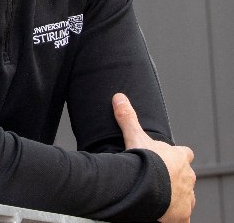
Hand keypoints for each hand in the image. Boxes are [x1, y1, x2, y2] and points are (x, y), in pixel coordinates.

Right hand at [112, 93, 195, 222]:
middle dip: (175, 177)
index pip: (185, 154)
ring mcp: (187, 196)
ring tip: (160, 196)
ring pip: (186, 195)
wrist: (149, 188)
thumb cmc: (146, 163)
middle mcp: (187, 176)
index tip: (168, 157)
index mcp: (179, 157)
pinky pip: (182, 216)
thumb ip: (128, 117)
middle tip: (158, 178)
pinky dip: (175, 216)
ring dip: (176, 196)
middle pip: (186, 175)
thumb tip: (119, 98)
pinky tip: (163, 213)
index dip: (178, 155)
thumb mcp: (135, 136)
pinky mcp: (182, 214)